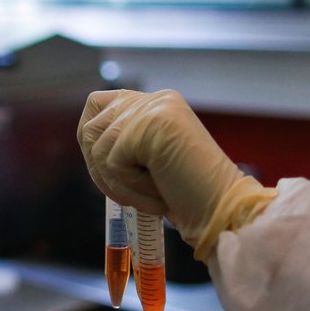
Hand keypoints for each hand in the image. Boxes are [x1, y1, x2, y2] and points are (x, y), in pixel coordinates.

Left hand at [78, 89, 272, 258]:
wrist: (223, 211)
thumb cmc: (190, 195)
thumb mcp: (151, 160)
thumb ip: (124, 143)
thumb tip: (86, 139)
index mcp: (157, 104)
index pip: (98, 105)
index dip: (93, 142)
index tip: (109, 171)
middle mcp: (155, 100)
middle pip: (90, 126)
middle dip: (100, 169)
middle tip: (134, 191)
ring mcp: (153, 109)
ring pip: (97, 149)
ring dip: (120, 183)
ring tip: (153, 193)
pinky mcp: (149, 126)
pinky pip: (111, 163)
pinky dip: (129, 189)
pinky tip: (160, 194)